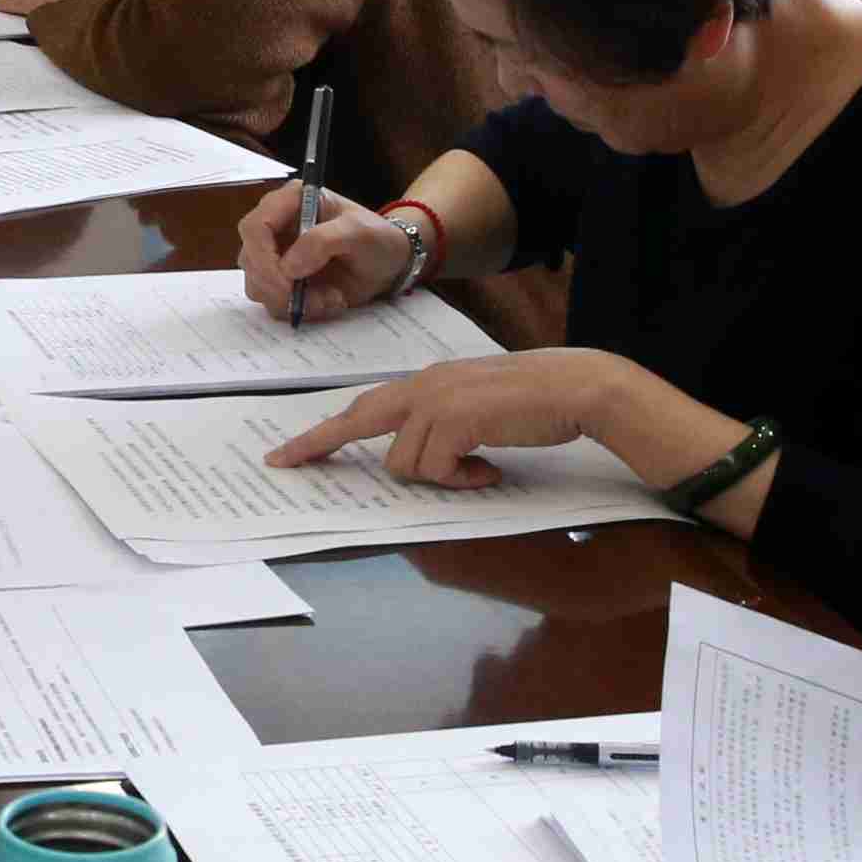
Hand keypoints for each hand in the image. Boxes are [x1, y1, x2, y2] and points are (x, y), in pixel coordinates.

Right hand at [238, 185, 410, 322]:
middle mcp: (276, 226)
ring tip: (329, 297)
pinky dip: (299, 308)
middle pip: (249, 259)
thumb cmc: (376, 238)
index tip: (287, 281)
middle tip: (312, 298)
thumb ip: (323, 241)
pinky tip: (326, 300)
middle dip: (278, 286)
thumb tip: (288, 267)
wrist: (388, 263)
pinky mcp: (282, 280)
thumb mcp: (358, 232)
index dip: (262, 257)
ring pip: (257, 285)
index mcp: (291, 201)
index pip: (254, 227)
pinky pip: (273, 302)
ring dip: (292, 300)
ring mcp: (276, 255)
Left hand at [266, 347, 648, 484]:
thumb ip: (443, 425)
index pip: (363, 406)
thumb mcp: (477, 410)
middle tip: (284, 463)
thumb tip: (422, 461)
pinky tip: (491, 469)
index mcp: (427, 381)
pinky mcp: (456, 419)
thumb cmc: (535, 402)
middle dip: (319, 444)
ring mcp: (437, 400)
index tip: (286, 451)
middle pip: (356, 420)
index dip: (324, 432)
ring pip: (404, 462)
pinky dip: (462, 480)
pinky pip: (437, 470)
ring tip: (479, 469)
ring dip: (439, 477)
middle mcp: (424, 385)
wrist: (576, 387)